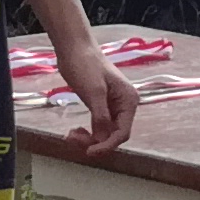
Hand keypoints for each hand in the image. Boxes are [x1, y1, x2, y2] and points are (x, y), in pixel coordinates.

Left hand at [54, 41, 139, 155]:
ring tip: (70, 135)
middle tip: (72, 137)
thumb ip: (101, 116)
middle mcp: (124, 106)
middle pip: (113, 135)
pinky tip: (74, 131)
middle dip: (94, 141)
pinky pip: (97, 126)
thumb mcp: (94, 92)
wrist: (74, 48)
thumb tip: (103, 139)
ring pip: (104, 133)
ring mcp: (112, 107)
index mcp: (128, 101)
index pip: (122, 133)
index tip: (89, 151)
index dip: (107, 145)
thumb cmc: (86, 65)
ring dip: (88, 138)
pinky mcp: (100, 105)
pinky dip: (87, 132)